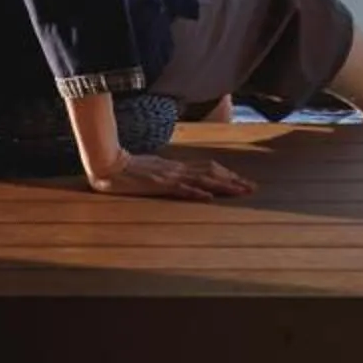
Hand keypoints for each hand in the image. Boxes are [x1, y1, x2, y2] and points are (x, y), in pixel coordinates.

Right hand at [86, 149, 255, 200]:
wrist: (109, 165)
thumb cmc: (129, 170)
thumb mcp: (153, 170)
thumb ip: (168, 174)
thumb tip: (182, 180)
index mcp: (177, 166)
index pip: (208, 168)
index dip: (227, 174)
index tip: (243, 181)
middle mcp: (177, 169)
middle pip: (211, 172)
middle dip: (233, 180)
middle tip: (252, 188)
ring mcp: (169, 176)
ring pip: (202, 180)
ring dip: (223, 186)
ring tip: (240, 192)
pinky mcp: (159, 184)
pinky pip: (180, 188)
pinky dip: (195, 191)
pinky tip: (208, 196)